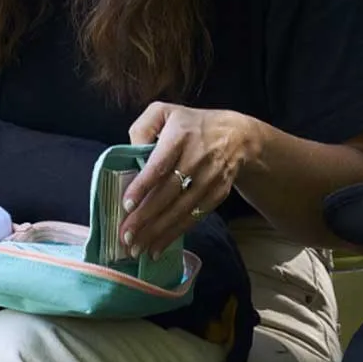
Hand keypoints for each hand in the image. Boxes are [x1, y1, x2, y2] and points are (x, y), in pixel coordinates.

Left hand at [120, 104, 257, 257]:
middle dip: (145, 218)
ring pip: (180, 211)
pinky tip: (157, 248)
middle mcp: (196, 159)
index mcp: (180, 136)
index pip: (159, 165)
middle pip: (168, 193)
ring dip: (157, 232)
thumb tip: (130, 152)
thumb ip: (142, 128)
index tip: (127, 204)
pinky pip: (193, 218)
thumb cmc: (190, 126)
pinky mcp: (217, 195)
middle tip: (125, 236)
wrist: (237, 136)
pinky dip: (174, 235)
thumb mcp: (165, 112)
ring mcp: (209, 179)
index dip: (143, 185)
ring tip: (136, 249)